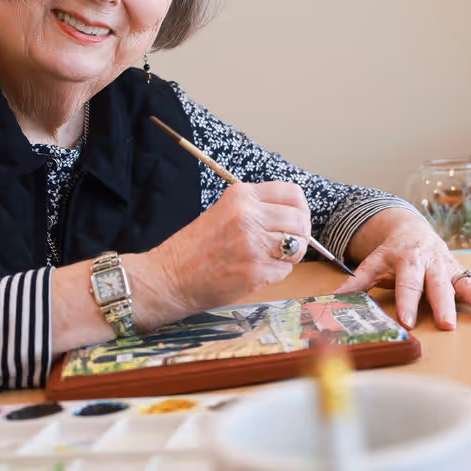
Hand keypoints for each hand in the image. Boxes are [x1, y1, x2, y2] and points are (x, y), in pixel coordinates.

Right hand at [149, 182, 312, 321]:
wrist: (169, 277)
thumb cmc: (195, 248)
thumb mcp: (225, 212)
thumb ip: (257, 210)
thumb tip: (294, 217)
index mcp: (241, 196)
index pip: (293, 193)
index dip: (300, 209)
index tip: (296, 221)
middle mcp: (248, 215)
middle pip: (299, 220)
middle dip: (300, 236)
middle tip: (287, 246)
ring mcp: (252, 243)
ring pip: (297, 246)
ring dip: (290, 256)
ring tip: (271, 259)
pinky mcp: (255, 270)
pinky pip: (285, 271)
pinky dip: (276, 274)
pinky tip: (255, 273)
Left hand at [334, 208, 470, 330]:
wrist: (410, 229)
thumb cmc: (392, 252)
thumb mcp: (373, 262)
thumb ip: (356, 281)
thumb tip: (332, 299)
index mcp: (407, 259)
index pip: (406, 282)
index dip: (406, 301)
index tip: (408, 321)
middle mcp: (431, 262)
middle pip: (437, 284)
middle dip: (443, 304)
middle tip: (448, 324)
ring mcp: (450, 267)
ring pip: (465, 282)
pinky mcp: (463, 271)